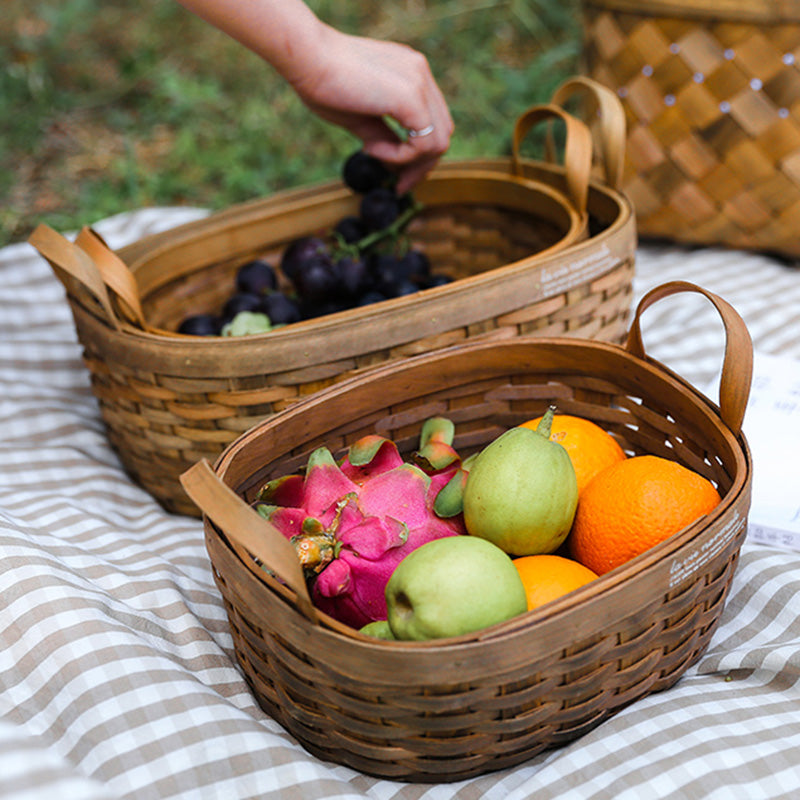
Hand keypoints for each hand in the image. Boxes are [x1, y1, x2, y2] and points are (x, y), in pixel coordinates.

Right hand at [288, 24, 453, 192]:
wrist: (306, 57)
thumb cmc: (322, 83)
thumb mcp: (361, 116)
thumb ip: (383, 136)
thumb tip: (395, 162)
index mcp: (410, 72)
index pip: (433, 121)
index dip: (420, 154)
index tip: (399, 175)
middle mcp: (420, 73)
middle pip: (442, 133)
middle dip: (422, 167)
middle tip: (399, 185)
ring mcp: (420, 82)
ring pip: (439, 142)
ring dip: (410, 164)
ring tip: (375, 156)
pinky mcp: (412, 96)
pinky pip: (423, 144)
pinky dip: (400, 157)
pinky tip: (372, 149)